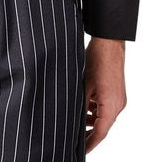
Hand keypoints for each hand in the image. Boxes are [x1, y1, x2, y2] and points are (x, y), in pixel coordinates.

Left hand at [84, 36, 126, 152]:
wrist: (108, 43)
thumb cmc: (96, 60)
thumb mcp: (84, 87)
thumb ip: (80, 107)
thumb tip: (73, 121)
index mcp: (111, 106)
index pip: (100, 133)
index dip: (90, 143)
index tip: (81, 151)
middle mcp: (118, 105)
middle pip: (104, 127)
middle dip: (90, 133)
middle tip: (76, 139)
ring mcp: (119, 98)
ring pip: (105, 117)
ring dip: (93, 120)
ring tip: (78, 121)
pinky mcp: (117, 92)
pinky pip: (108, 107)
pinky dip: (97, 110)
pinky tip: (86, 106)